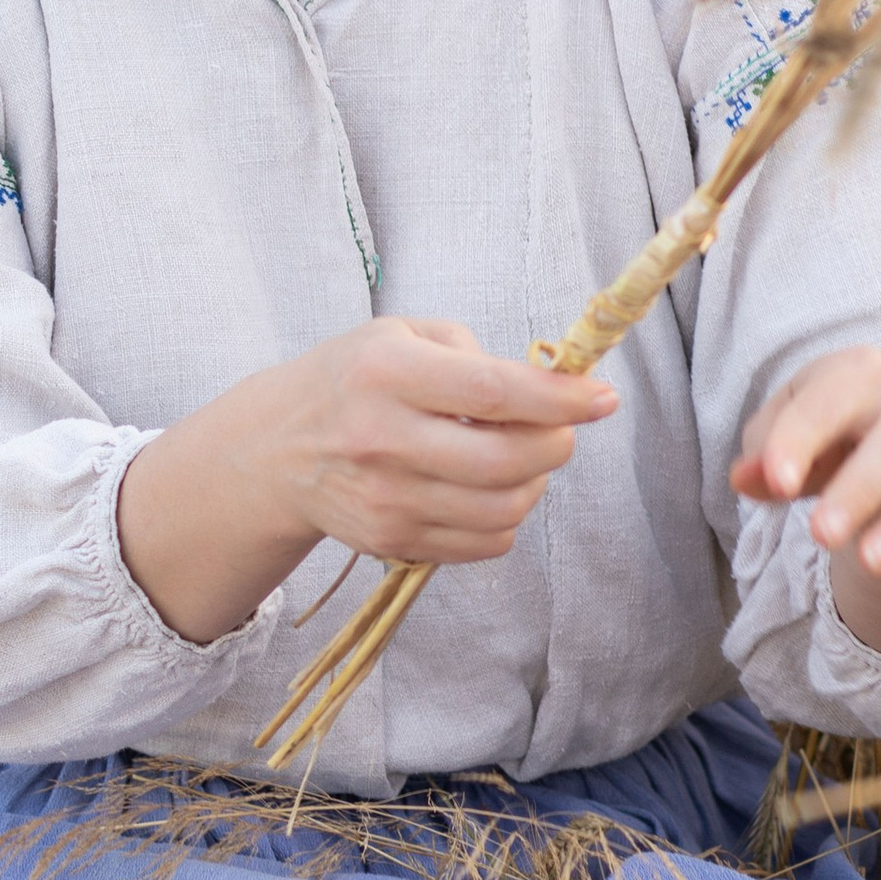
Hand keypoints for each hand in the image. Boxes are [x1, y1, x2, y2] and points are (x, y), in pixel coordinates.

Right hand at [119, 317, 616, 645]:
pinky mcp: (391, 541)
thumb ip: (473, 357)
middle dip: (556, 445)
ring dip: (534, 484)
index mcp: (386, 373)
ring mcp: (385, 500)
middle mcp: (382, 440)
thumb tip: (548, 390)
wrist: (278, 450)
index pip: (492, 393)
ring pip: (502, 509)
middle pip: (505, 462)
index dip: (559, 399)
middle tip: (559, 428)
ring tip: (520, 458)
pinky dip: (506, 518)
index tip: (602, 398)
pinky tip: (488, 489)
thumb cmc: (354, 380)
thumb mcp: (401, 336)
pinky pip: (484, 543)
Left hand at [730, 345, 880, 659]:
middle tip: (820, 534)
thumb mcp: (784, 429)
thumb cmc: (826, 430)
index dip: (800, 441)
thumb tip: (745, 478)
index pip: (830, 405)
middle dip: (859, 491)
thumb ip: (763, 453)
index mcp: (864, 377)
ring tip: (870, 563)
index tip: (775, 482)